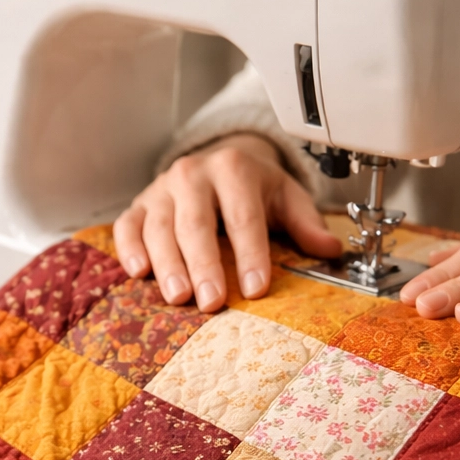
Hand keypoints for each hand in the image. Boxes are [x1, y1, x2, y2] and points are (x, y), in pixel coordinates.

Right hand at [113, 134, 341, 312]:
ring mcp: (161, 189)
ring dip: (167, 264)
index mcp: (234, 168)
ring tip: (178, 296)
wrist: (218, 159)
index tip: (255, 288)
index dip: (250, 253)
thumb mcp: (285, 196)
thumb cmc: (253, 187)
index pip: (243, 215)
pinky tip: (139, 272)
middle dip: (203, 264)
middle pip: (196, 223)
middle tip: (210, 300)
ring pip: (159, 227)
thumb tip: (331, 249)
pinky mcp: (139, 203)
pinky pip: (128, 226)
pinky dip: (129, 248)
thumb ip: (306, 223)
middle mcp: (193, 174)